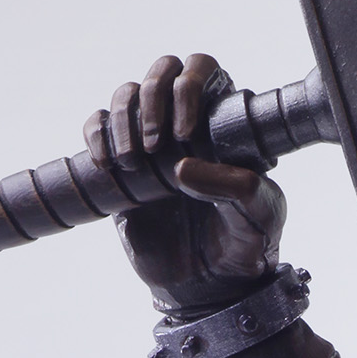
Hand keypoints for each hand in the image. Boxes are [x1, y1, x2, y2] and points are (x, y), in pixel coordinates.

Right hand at [84, 52, 285, 313]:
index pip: (205, 71)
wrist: (209, 288)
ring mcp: (153, 141)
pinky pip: (98, 126)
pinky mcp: (122, 165)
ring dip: (123, 117)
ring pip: (126, 93)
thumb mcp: (260, 216)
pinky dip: (96, 134)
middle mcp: (188, 124)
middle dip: (152, 96)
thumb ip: (236, 187)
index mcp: (226, 125)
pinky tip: (109, 164)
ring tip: (134, 162)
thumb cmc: (246, 245)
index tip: (186, 134)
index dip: (190, 88)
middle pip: (162, 70)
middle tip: (155, 144)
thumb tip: (182, 165)